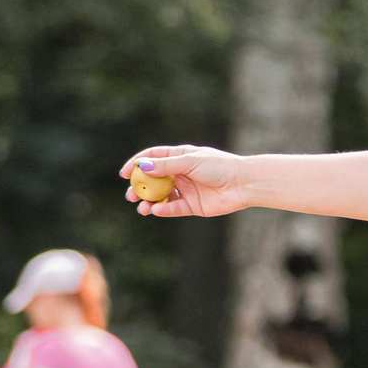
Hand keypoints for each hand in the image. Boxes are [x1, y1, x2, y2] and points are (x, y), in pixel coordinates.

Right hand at [120, 145, 251, 217]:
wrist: (243, 184)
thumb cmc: (219, 167)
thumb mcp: (190, 162)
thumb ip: (166, 166)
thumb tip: (142, 166)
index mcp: (180, 157)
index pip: (153, 158)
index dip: (137, 164)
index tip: (124, 174)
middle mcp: (181, 173)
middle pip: (154, 180)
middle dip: (140, 187)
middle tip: (130, 194)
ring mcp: (187, 190)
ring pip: (162, 196)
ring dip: (149, 201)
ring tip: (141, 207)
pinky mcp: (193, 205)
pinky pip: (174, 208)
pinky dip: (164, 210)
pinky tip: (156, 210)